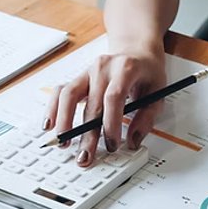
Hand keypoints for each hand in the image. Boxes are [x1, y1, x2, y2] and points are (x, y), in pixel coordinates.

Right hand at [42, 47, 165, 166]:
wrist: (136, 51)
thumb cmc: (147, 72)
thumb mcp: (158, 93)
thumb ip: (146, 118)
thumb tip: (132, 141)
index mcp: (125, 69)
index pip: (113, 98)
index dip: (110, 123)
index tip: (112, 144)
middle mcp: (103, 68)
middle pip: (91, 104)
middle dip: (87, 135)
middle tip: (85, 157)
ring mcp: (87, 71)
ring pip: (69, 96)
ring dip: (64, 122)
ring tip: (64, 144)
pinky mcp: (78, 78)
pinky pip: (61, 91)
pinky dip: (53, 108)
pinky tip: (49, 124)